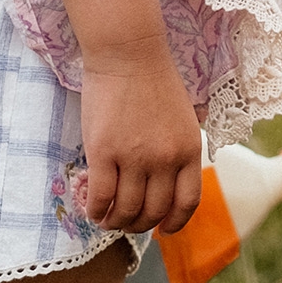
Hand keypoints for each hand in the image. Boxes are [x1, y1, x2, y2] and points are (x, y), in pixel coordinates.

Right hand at [80, 39, 201, 235]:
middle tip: (128, 222)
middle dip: (140, 224)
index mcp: (188, 150)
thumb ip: (177, 152)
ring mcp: (134, 157)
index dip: (175, 223)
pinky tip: (93, 209)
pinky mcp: (103, 152)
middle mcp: (165, 159)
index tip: (164, 230)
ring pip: (126, 210)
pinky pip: (101, 196)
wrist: (128, 53)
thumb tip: (165, 187)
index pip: (187, 202)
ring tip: (107, 219)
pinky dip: (96, 210)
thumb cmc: (154, 81)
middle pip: (154, 211)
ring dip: (116, 222)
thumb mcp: (181, 119)